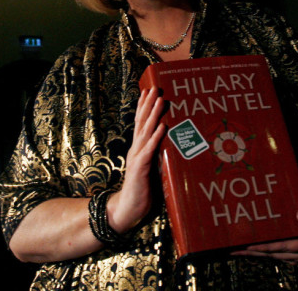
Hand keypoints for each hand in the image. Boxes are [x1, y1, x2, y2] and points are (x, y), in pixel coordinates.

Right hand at [107, 86, 166, 233]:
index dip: (144, 107)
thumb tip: (170, 146)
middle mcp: (136, 149)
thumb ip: (157, 157)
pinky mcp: (140, 168)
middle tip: (154, 88)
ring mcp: (137, 158)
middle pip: (142, 122)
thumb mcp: (151, 170)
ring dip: (153, 115)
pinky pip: (149, 150)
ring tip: (159, 100)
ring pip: (146, 132)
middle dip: (148, 104)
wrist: (127, 209)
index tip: (148, 91)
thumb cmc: (141, 191)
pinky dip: (155, 137)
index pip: (140, 123)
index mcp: (138, 149)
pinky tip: (162, 127)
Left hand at [231, 203, 297, 262]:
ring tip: (235, 250)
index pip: (281, 247)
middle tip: (234, 249)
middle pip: (272, 253)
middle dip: (253, 252)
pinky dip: (260, 251)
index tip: (248, 246)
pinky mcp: (291, 254)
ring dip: (253, 253)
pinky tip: (247, 248)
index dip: (264, 247)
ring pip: (270, 255)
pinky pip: (273, 253)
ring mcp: (295, 255)